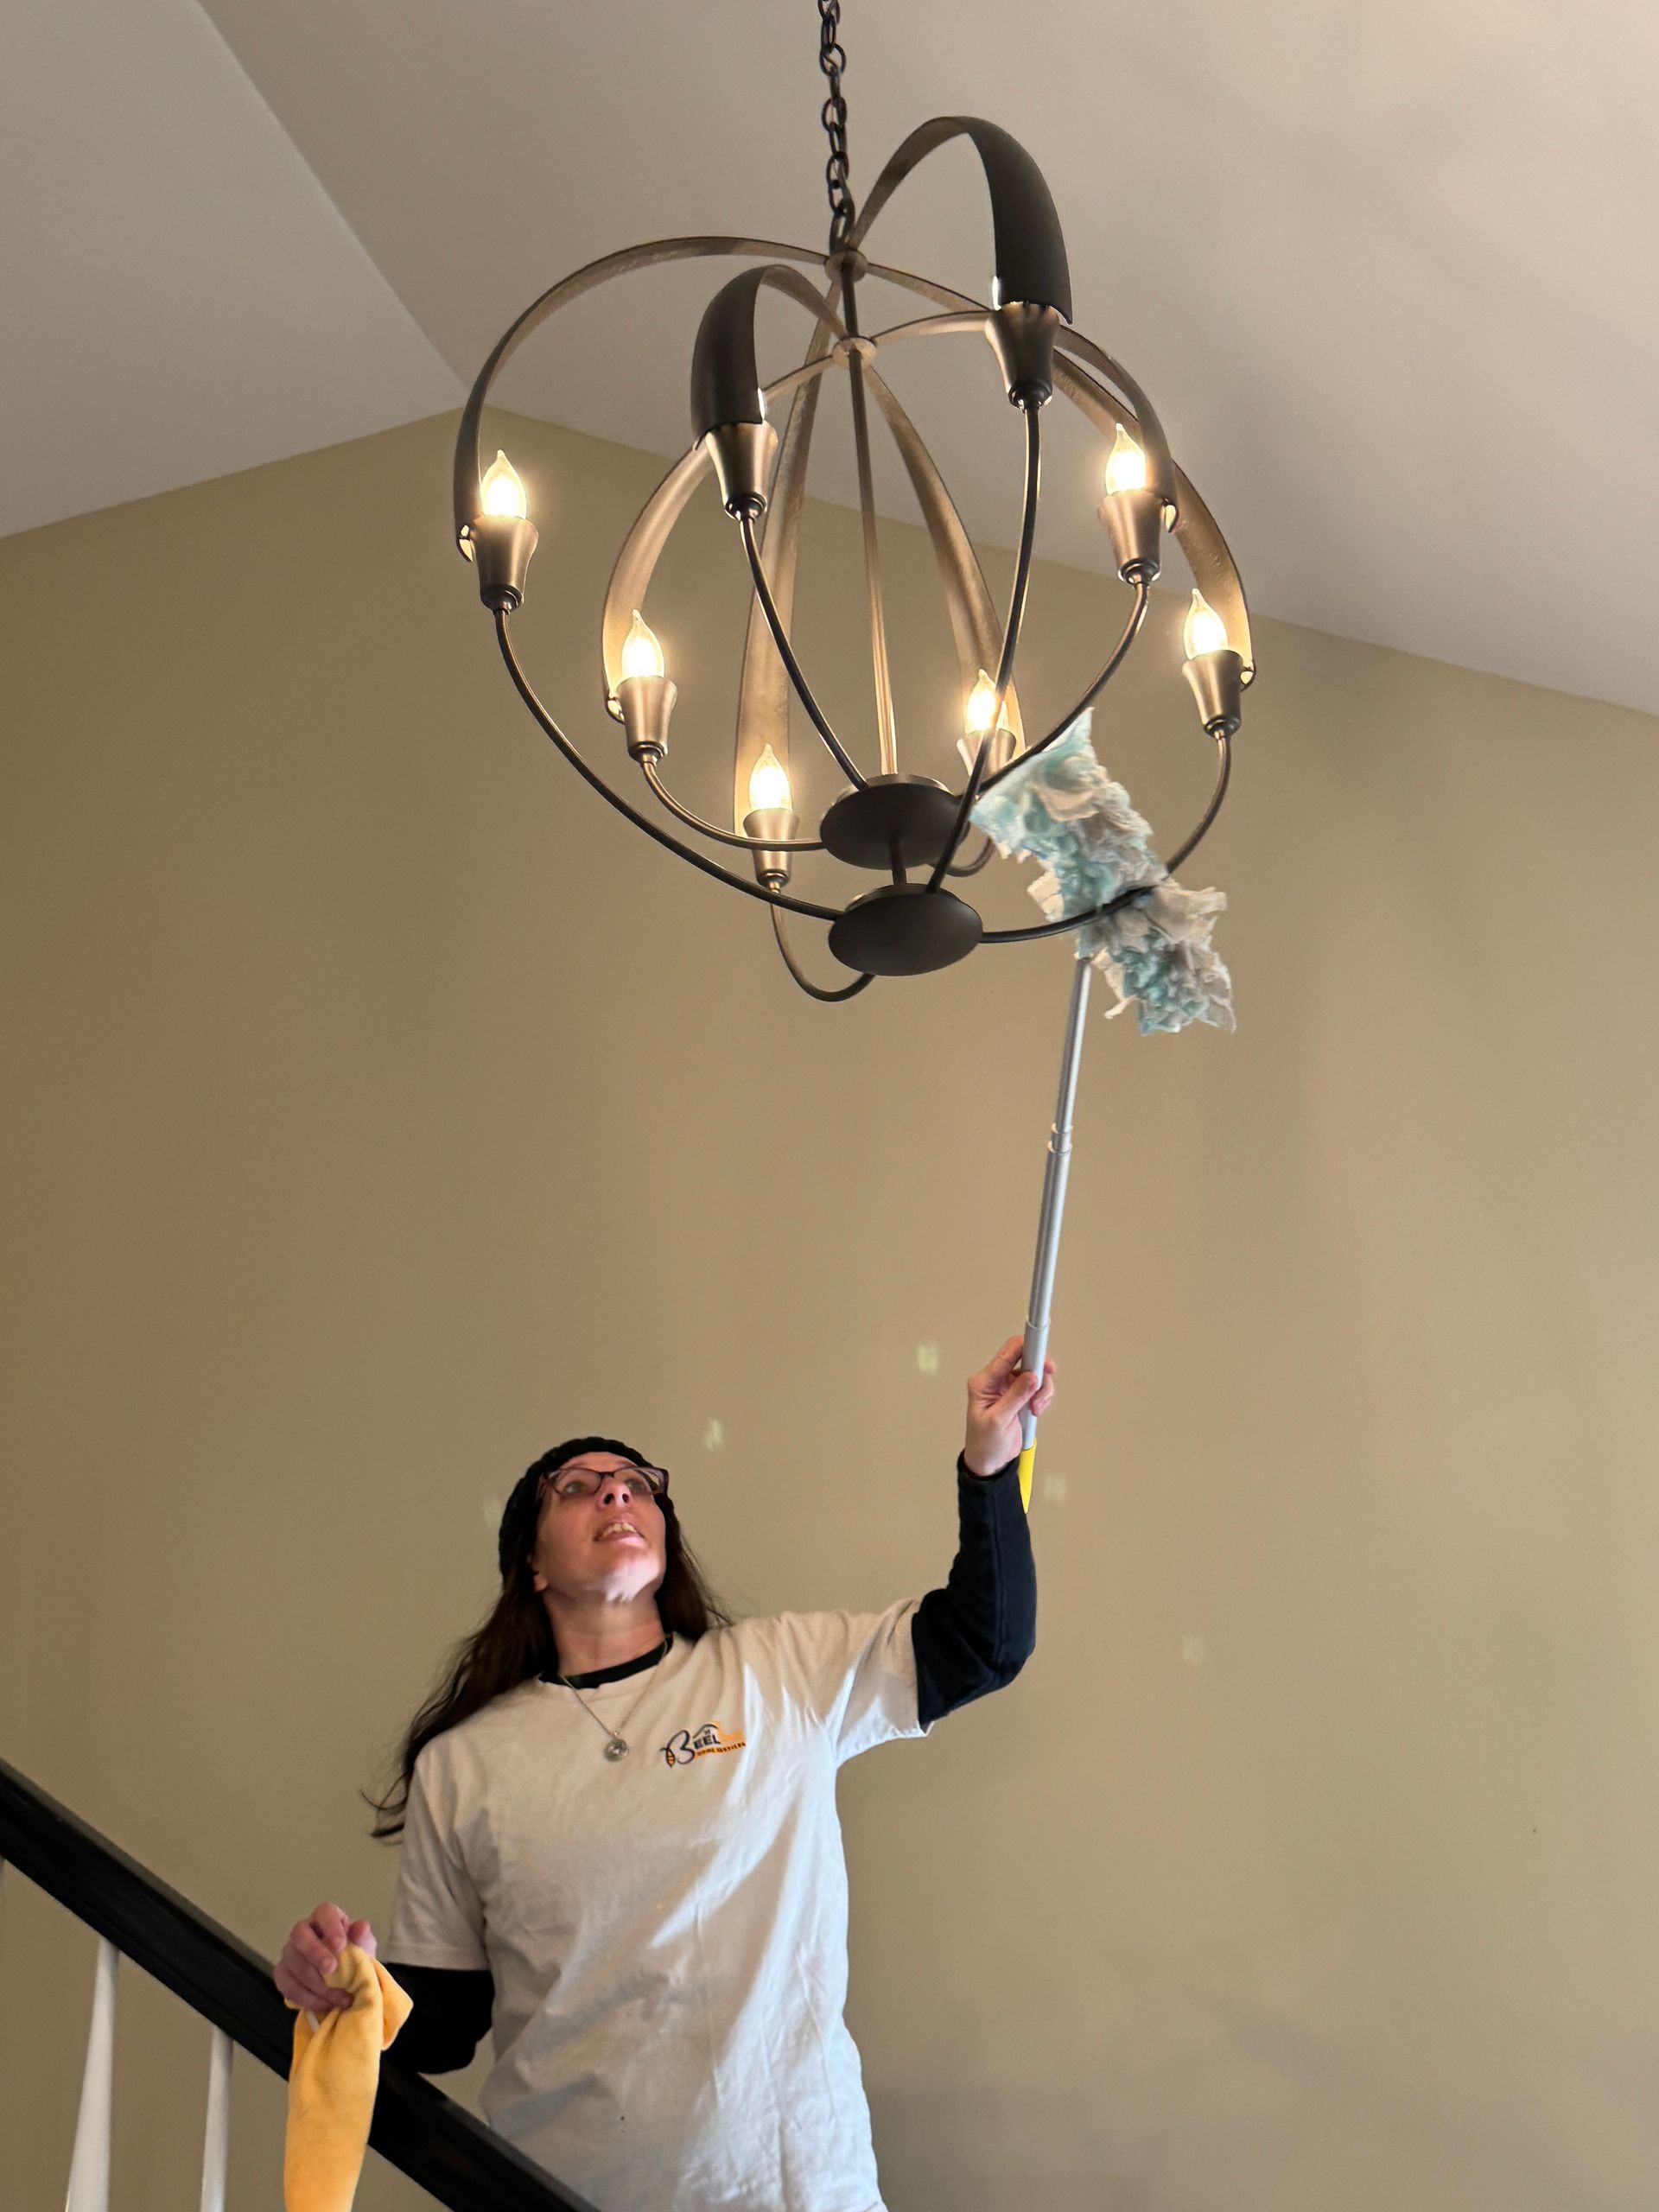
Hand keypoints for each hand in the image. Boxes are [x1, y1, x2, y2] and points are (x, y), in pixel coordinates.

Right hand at [274, 1901, 377, 2014]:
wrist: (344, 1980)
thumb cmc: (354, 1956)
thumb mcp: (364, 1946)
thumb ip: (363, 1936)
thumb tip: (361, 1928)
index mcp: (326, 1918)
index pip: (324, 1912)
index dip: (330, 1926)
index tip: (341, 1945)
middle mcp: (303, 1931)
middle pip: (300, 1934)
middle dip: (314, 1952)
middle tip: (332, 1969)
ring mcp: (290, 1953)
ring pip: (292, 1962)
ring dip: (315, 1982)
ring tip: (337, 1997)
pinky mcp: (283, 1974)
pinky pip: (287, 1985)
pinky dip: (306, 1998)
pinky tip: (324, 2004)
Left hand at [963, 1335, 1054, 1476]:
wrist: (989, 1461)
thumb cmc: (986, 1442)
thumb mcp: (999, 1420)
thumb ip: (1016, 1396)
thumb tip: (1033, 1376)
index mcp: (985, 1381)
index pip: (1007, 1353)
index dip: (1027, 1347)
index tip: (1043, 1354)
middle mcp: (997, 1379)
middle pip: (1025, 1359)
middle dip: (1039, 1373)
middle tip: (1043, 1388)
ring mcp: (1009, 1387)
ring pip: (1035, 1374)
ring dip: (1041, 1390)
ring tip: (1036, 1410)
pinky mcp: (1020, 1396)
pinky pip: (1037, 1387)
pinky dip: (1042, 1397)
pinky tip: (1036, 1411)